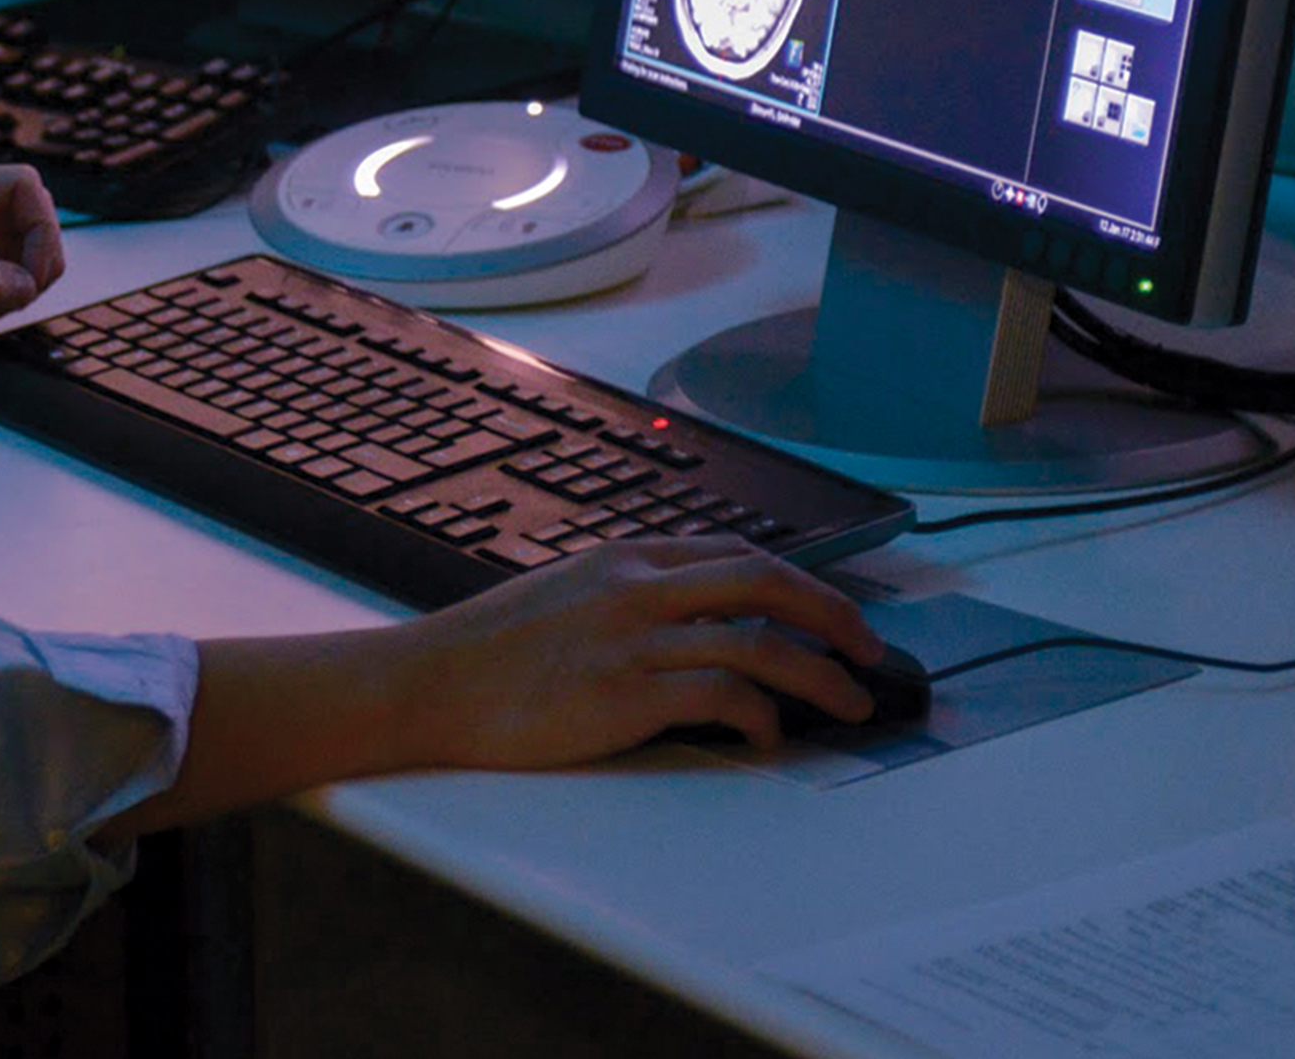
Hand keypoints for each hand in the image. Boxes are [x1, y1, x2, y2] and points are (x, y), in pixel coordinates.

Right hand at [104, 536, 883, 842]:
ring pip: (760, 644)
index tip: (831, 614)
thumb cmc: (485, 652)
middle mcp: (637, 586)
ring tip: (850, 707)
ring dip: (821, 678)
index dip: (800, 584)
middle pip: (766, 583)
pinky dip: (762, 719)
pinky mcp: (626, 693)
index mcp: (624, 558)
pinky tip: (767, 740)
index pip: (736, 554)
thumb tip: (691, 623)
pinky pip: (722, 698)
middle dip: (833, 616)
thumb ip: (626, 596)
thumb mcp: (562, 595)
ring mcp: (633, 637)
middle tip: (871, 652)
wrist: (423, 686)